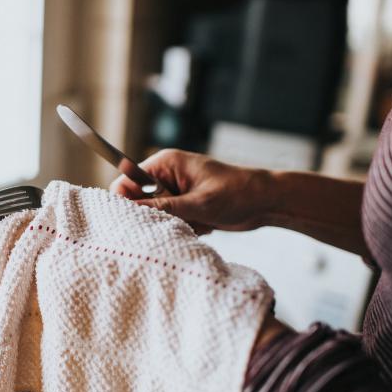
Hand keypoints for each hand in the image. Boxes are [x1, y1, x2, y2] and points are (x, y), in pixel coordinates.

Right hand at [110, 149, 275, 234]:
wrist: (266, 202)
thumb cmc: (237, 192)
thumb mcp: (199, 203)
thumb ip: (163, 207)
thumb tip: (132, 212)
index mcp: (165, 164)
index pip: (127, 181)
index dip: (125, 202)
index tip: (135, 220)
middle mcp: (166, 176)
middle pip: (139, 201)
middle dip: (155, 216)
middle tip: (178, 221)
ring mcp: (175, 191)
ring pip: (155, 214)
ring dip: (173, 223)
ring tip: (198, 221)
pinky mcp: (184, 205)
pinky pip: (171, 221)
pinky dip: (185, 227)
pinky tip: (205, 224)